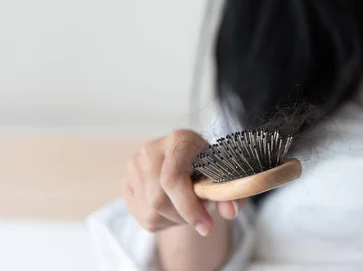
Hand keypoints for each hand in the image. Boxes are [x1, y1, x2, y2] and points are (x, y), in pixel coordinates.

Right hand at [123, 129, 244, 235]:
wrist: (193, 164)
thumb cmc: (212, 169)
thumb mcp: (228, 179)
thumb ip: (232, 194)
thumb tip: (229, 210)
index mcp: (179, 140)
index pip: (172, 178)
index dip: (188, 206)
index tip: (206, 227)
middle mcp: (151, 149)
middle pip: (159, 199)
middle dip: (183, 216)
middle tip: (201, 216)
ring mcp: (134, 166)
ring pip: (151, 212)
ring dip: (175, 220)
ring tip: (189, 206)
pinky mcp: (127, 183)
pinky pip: (144, 217)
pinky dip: (164, 222)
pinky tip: (175, 208)